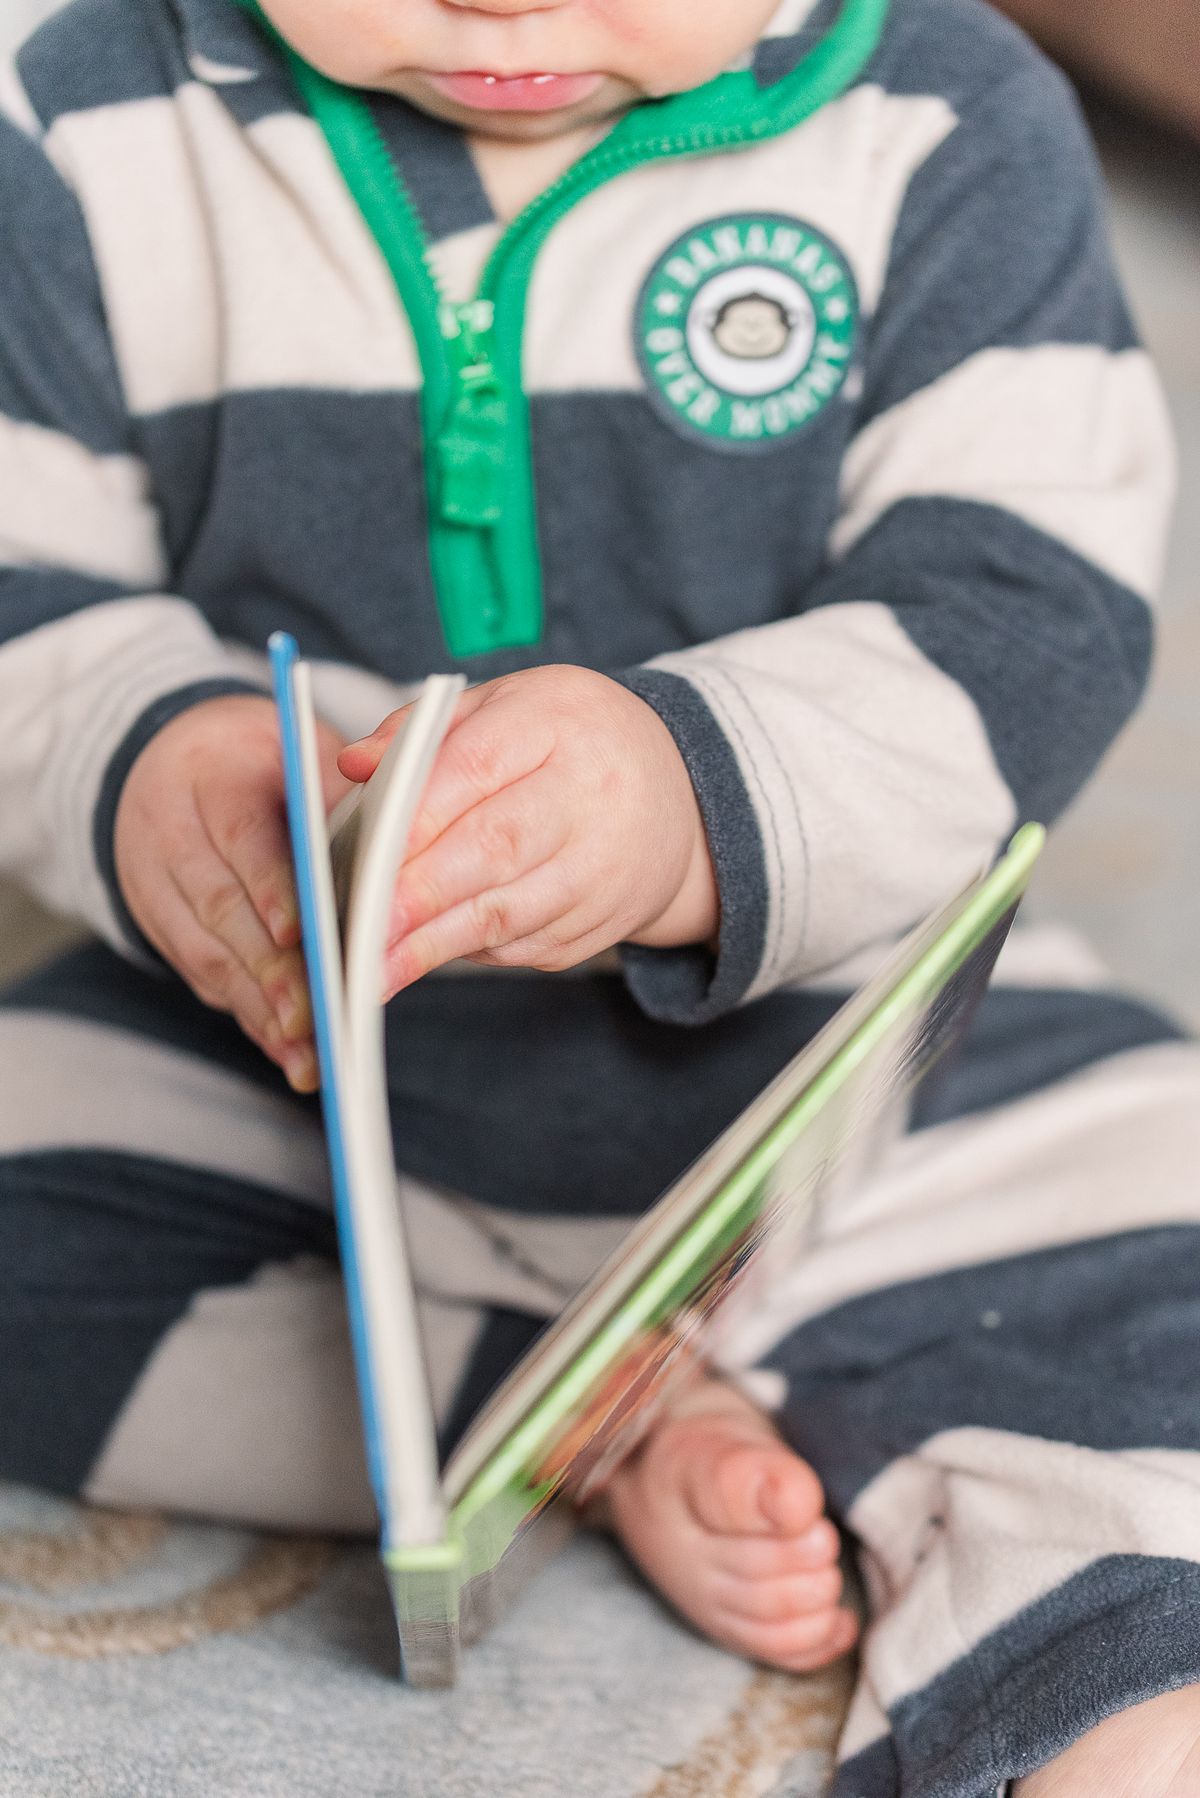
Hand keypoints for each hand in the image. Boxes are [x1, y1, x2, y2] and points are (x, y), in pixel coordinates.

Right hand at [114, 694, 348, 1090]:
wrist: (173, 759)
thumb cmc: (262, 762)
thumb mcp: (299, 755)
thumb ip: (338, 800)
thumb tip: (391, 860)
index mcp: (210, 779)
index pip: (242, 837)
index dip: (270, 888)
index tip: (302, 931)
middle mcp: (171, 836)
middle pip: (222, 908)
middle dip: (271, 968)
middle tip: (316, 1014)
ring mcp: (157, 888)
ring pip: (208, 954)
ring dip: (261, 1008)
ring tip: (312, 1052)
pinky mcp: (164, 931)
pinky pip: (206, 981)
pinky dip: (251, 1020)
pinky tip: (292, 1055)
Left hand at [337, 665, 718, 998]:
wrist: (678, 796)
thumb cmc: (570, 742)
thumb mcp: (509, 704)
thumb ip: (426, 729)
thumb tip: (356, 765)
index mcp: (560, 722)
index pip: (479, 765)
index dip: (420, 813)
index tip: (367, 852)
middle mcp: (593, 795)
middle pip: (496, 847)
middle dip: (422, 892)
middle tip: (362, 926)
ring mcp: (604, 867)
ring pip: (510, 912)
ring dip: (436, 943)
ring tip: (374, 968)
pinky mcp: (601, 923)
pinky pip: (525, 946)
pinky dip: (471, 952)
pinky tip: (425, 955)